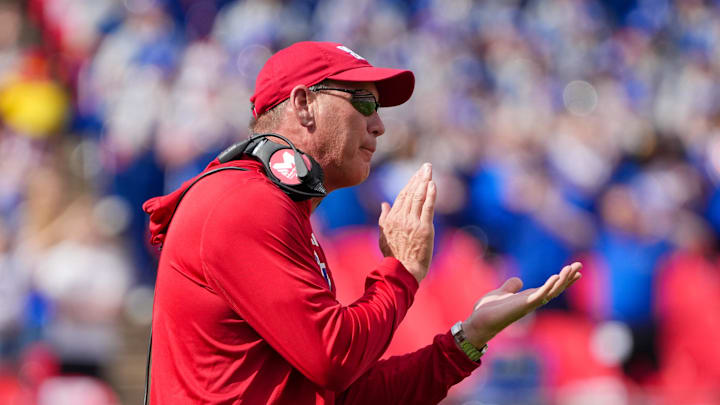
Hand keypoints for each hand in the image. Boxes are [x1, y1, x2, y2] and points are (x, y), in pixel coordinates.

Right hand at [378, 163, 436, 282]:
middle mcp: (401, 218)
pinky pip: (427, 207)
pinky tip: (433, 184)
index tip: (417, 175)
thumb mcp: (383, 235)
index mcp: (391, 218)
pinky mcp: (424, 228)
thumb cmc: (393, 256)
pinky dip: (430, 195)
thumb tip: (384, 203)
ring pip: (418, 197)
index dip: (410, 183)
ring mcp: (412, 222)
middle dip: (419, 177)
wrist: (402, 270)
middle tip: (426, 166)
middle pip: (410, 193)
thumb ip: (384, 217)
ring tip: (429, 170)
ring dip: (425, 181)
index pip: (401, 196)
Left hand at [462, 262, 582, 347]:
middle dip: (568, 278)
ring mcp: (529, 304)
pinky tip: (556, 277)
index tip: (575, 270)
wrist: (480, 320)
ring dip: (563, 280)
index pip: (550, 287)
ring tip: (572, 268)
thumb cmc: (489, 310)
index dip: (563, 279)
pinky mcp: (523, 305)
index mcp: (528, 297)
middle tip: (579, 265)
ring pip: (551, 291)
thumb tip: (518, 281)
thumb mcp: (502, 292)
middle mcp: (532, 301)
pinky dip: (548, 286)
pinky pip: (540, 295)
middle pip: (555, 288)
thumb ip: (511, 286)